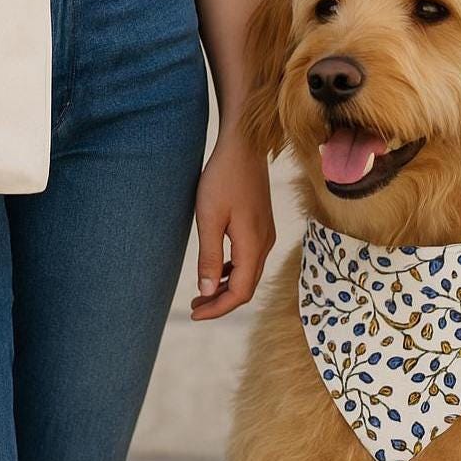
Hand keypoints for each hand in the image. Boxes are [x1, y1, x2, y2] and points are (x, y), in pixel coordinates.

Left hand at [190, 125, 274, 320]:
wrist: (243, 147)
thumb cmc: (223, 178)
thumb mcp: (209, 218)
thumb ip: (208, 256)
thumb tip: (207, 290)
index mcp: (252, 245)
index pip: (239, 292)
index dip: (218, 308)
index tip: (194, 313)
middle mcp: (264, 244)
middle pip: (246, 287)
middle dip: (221, 301)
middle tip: (194, 307)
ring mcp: (265, 234)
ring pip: (248, 273)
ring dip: (226, 286)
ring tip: (202, 292)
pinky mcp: (261, 225)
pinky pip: (249, 258)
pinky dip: (232, 270)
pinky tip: (216, 269)